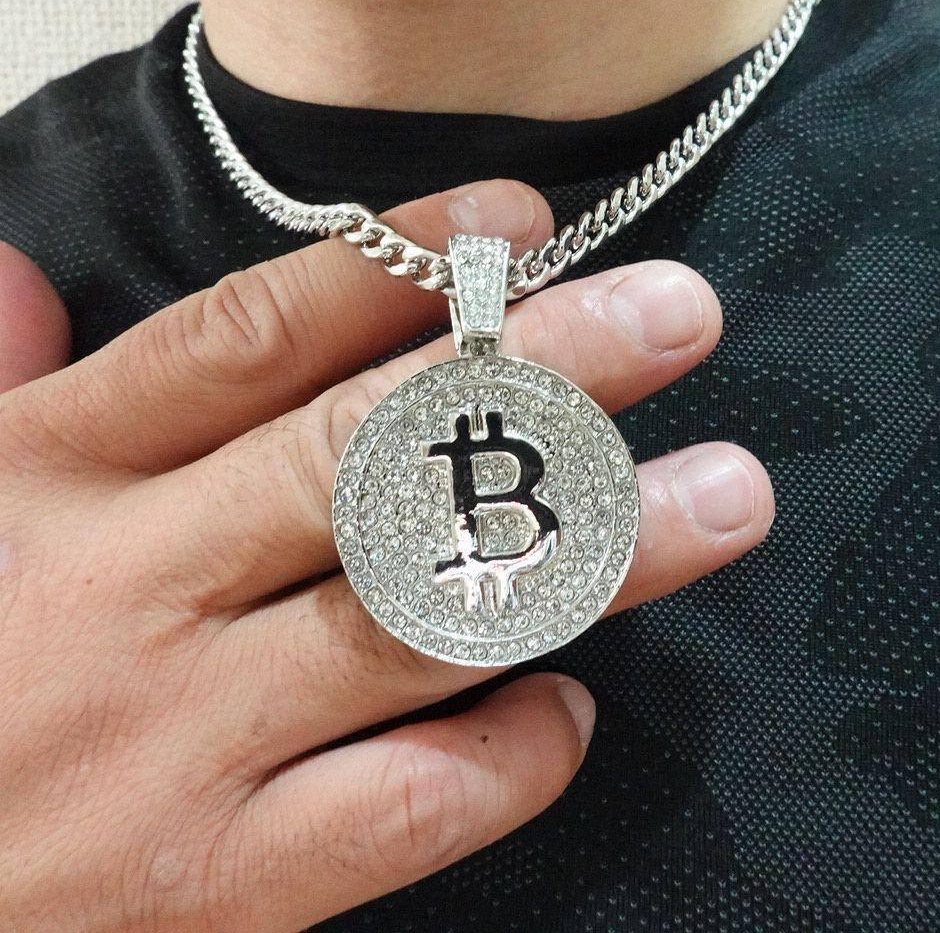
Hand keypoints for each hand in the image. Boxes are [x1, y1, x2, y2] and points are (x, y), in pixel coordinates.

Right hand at [0, 179, 772, 930]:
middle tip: (677, 312)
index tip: (522, 218)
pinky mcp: (215, 886)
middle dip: (541, 377)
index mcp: (51, 476)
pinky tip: (569, 705)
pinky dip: (511, 751)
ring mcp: (179, 743)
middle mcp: (128, 591)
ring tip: (725, 496)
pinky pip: (406, 806)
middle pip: (370, 453)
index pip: (251, 339)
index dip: (398, 268)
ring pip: (425, 617)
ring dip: (595, 552)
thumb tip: (23, 279)